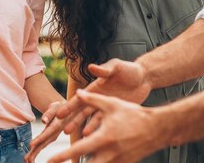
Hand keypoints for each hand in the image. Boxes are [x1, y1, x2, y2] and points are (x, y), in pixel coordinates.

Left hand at [23, 100, 66, 161]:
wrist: (68, 109)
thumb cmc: (60, 107)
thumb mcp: (56, 107)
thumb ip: (49, 113)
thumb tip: (43, 120)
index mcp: (57, 125)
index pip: (47, 133)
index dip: (39, 139)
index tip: (31, 145)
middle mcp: (55, 133)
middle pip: (44, 143)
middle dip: (35, 151)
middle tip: (27, 159)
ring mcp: (53, 136)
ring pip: (43, 145)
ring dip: (35, 153)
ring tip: (27, 160)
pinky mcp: (51, 137)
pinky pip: (43, 144)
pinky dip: (37, 150)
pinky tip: (31, 157)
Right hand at [27, 59, 150, 161]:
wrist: (144, 78)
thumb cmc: (128, 69)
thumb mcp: (116, 67)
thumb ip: (104, 69)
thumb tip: (91, 66)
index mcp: (95, 87)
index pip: (79, 98)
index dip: (69, 106)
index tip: (59, 115)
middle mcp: (98, 97)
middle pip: (82, 110)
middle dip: (72, 120)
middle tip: (62, 130)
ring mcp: (106, 106)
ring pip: (91, 118)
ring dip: (82, 126)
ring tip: (75, 136)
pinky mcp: (115, 112)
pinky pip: (104, 122)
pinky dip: (97, 129)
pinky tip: (92, 137)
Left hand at [48, 90, 163, 162]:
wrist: (158, 128)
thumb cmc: (134, 114)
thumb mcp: (111, 104)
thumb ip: (92, 99)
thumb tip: (77, 92)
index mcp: (103, 138)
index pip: (78, 150)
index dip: (61, 156)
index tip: (49, 160)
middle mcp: (109, 153)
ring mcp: (117, 161)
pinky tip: (91, 160)